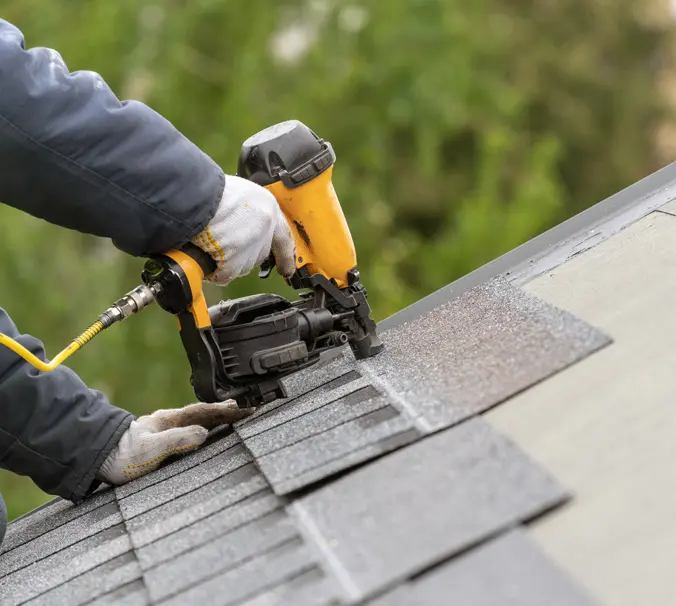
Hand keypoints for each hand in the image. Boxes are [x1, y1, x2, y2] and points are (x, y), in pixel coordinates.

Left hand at [96, 401, 252, 484]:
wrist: (96, 459)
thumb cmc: (122, 457)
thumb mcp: (151, 450)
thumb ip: (177, 440)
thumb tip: (203, 433)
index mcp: (170, 420)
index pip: (205, 412)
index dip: (227, 411)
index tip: (246, 409)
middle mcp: (169, 422)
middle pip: (203, 413)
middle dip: (225, 411)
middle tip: (245, 409)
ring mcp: (164, 430)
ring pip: (196, 420)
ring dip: (215, 418)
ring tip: (231, 417)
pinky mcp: (160, 441)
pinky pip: (189, 430)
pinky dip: (203, 427)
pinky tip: (205, 432)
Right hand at [192, 175, 295, 284]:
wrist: (196, 196)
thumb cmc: (211, 189)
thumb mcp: (241, 193)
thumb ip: (249, 210)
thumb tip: (243, 221)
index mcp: (268, 209)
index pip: (284, 238)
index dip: (286, 255)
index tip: (288, 268)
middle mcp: (265, 230)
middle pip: (260, 254)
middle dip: (244, 253)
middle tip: (225, 246)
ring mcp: (251, 247)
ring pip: (243, 265)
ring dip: (227, 261)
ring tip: (209, 243)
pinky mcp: (235, 262)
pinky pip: (226, 274)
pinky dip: (215, 270)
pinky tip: (205, 255)